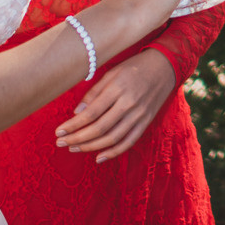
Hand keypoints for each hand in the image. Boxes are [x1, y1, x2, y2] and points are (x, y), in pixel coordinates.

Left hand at [57, 49, 176, 160]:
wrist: (165, 66)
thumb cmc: (134, 67)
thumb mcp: (111, 73)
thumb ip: (94, 93)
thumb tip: (77, 113)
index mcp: (118, 88)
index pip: (91, 113)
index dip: (73, 125)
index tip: (58, 131)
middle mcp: (129, 104)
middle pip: (99, 128)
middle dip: (77, 138)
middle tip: (61, 143)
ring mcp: (139, 115)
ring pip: (112, 138)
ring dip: (90, 147)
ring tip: (73, 148)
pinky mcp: (146, 122)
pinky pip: (129, 142)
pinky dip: (114, 152)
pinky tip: (98, 157)